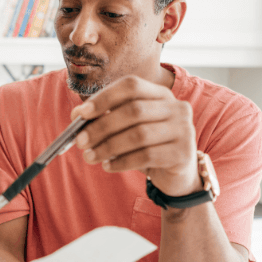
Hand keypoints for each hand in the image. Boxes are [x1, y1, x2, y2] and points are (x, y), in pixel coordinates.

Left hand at [71, 74, 199, 196]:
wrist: (177, 175)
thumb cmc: (147, 147)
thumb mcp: (127, 129)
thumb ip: (105, 118)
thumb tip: (77, 116)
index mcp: (161, 94)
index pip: (131, 86)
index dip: (104, 98)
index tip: (81, 113)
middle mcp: (177, 107)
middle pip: (134, 110)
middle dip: (102, 126)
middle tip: (80, 141)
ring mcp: (184, 129)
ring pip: (139, 135)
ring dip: (108, 147)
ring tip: (89, 157)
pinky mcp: (183, 153)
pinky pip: (146, 156)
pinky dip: (121, 162)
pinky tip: (107, 166)